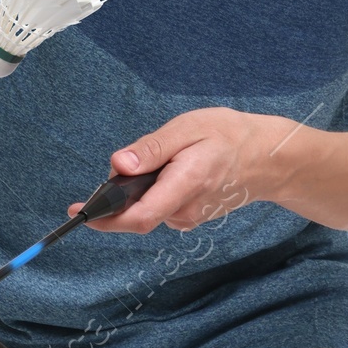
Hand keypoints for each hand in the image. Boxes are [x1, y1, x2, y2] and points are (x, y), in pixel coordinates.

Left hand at [79, 109, 293, 232]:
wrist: (266, 158)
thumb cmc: (228, 137)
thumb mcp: (188, 128)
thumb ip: (152, 149)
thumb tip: (118, 165)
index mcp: (185, 185)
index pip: (139, 217)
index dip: (106, 219)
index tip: (80, 212)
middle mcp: (186, 210)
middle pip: (136, 215)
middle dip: (119, 196)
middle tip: (126, 165)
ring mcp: (189, 217)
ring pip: (147, 211)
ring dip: (137, 192)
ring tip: (158, 161)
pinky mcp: (190, 217)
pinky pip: (159, 208)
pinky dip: (151, 194)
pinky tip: (169, 172)